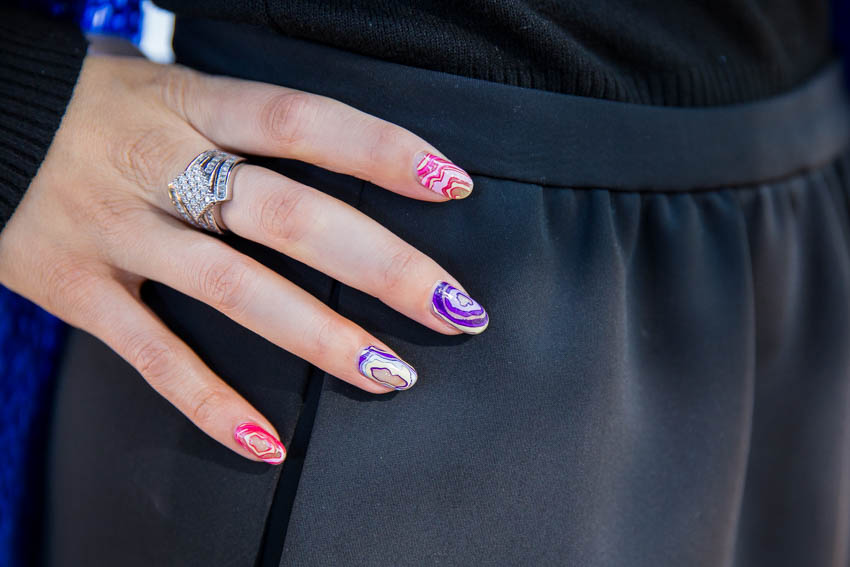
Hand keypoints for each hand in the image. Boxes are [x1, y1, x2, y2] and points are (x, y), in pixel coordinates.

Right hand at [0, 55, 487, 464]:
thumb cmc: (84, 101)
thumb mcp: (161, 79)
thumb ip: (233, 114)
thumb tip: (321, 138)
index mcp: (189, 104)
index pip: (304, 122)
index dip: (381, 149)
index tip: (452, 185)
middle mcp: (161, 166)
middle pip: (290, 217)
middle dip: (382, 266)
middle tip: (455, 308)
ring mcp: (117, 230)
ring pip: (235, 291)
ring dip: (322, 340)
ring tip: (392, 375)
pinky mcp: (74, 288)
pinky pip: (150, 356)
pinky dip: (209, 403)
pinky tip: (269, 444)